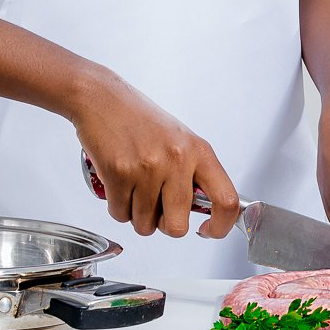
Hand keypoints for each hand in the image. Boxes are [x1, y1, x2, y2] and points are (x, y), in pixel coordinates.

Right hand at [70, 70, 239, 240]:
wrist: (102, 99)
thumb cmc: (140, 119)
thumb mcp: (180, 139)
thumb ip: (193, 172)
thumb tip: (202, 210)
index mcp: (199, 151)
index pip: (227, 200)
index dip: (221, 226)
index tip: (209, 230)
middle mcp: (177, 160)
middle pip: (178, 225)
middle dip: (164, 226)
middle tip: (157, 210)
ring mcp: (148, 168)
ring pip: (145, 225)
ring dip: (136, 216)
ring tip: (134, 190)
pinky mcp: (120, 174)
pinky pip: (120, 215)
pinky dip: (118, 209)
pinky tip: (118, 187)